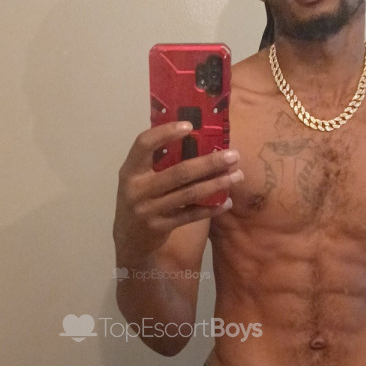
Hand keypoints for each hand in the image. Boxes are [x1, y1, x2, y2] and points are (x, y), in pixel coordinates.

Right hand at [113, 122, 241, 261]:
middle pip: (179, 172)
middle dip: (209, 163)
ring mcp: (149, 210)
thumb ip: (158, 161)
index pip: (144, 144)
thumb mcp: (139, 178)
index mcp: (130, 170)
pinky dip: (211, 208)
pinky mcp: (160, 227)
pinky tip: (227, 202)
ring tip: (237, 176)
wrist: (129, 239)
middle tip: (233, 155)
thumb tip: (195, 137)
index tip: (189, 125)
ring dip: (216, 184)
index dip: (165, 132)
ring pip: (189, 194)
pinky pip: (191, 215)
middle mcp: (137, 189)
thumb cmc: (140, 199)